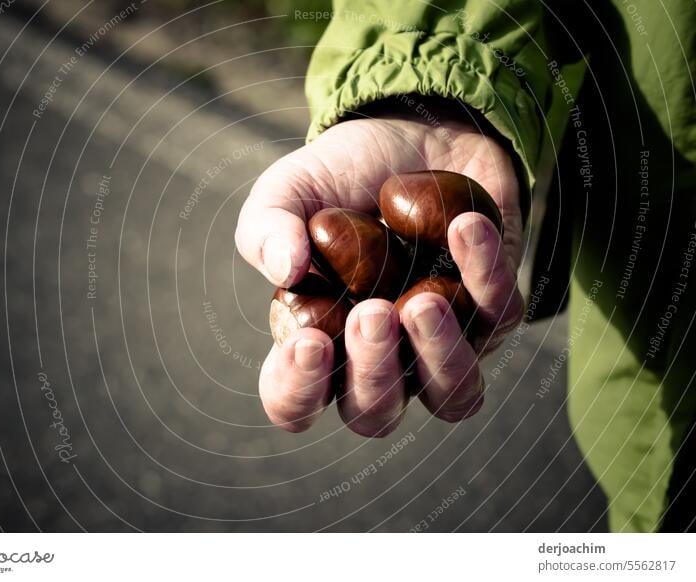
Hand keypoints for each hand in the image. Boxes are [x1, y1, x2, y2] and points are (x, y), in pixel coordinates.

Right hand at [235, 100, 524, 436]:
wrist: (412, 131)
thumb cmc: (341, 175)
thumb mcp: (288, 190)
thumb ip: (267, 227)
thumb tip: (286, 270)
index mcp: (317, 340)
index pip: (294, 401)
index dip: (297, 390)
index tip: (308, 343)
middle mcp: (379, 356)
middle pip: (375, 413)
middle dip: (374, 372)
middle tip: (371, 313)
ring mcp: (440, 342)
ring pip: (452, 394)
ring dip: (439, 356)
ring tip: (424, 301)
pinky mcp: (493, 309)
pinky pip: (498, 314)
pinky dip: (483, 272)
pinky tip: (464, 225)